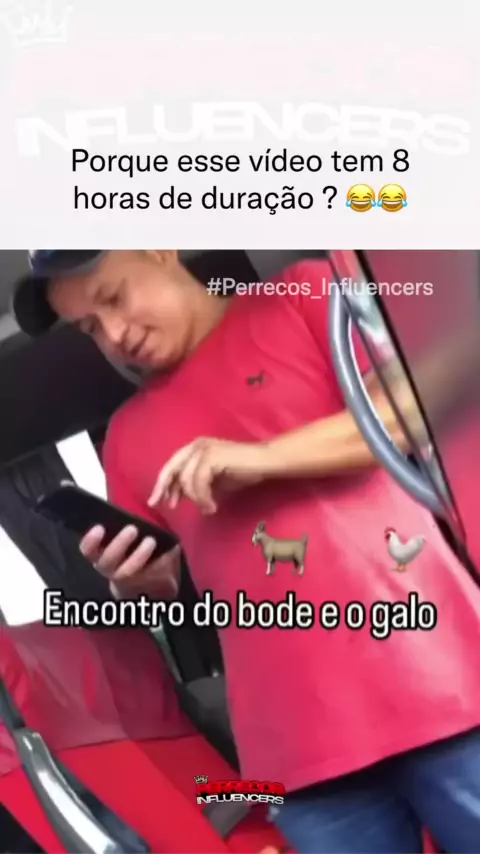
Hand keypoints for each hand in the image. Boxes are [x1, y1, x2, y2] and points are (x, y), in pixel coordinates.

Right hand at [79, 525, 181, 599]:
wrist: (140, 582)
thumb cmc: (128, 551)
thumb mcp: (120, 540)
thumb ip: (119, 526)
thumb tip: (126, 507)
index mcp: (99, 554)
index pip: (87, 549)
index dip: (90, 540)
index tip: (99, 528)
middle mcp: (108, 568)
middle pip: (108, 560)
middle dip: (119, 544)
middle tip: (132, 528)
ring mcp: (126, 578)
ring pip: (127, 570)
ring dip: (139, 555)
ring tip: (151, 540)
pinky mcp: (146, 582)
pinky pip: (152, 574)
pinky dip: (161, 562)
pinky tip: (169, 549)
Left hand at [148, 437, 272, 513]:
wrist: (266, 461)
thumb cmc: (244, 469)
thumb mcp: (214, 479)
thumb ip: (196, 484)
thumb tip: (179, 496)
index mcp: (195, 448)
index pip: (172, 466)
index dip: (163, 484)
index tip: (158, 501)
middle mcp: (196, 445)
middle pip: (172, 469)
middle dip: (166, 489)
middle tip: (168, 506)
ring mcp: (204, 449)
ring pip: (186, 480)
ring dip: (196, 499)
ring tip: (208, 509)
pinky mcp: (212, 457)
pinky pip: (198, 483)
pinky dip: (203, 497)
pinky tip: (212, 506)